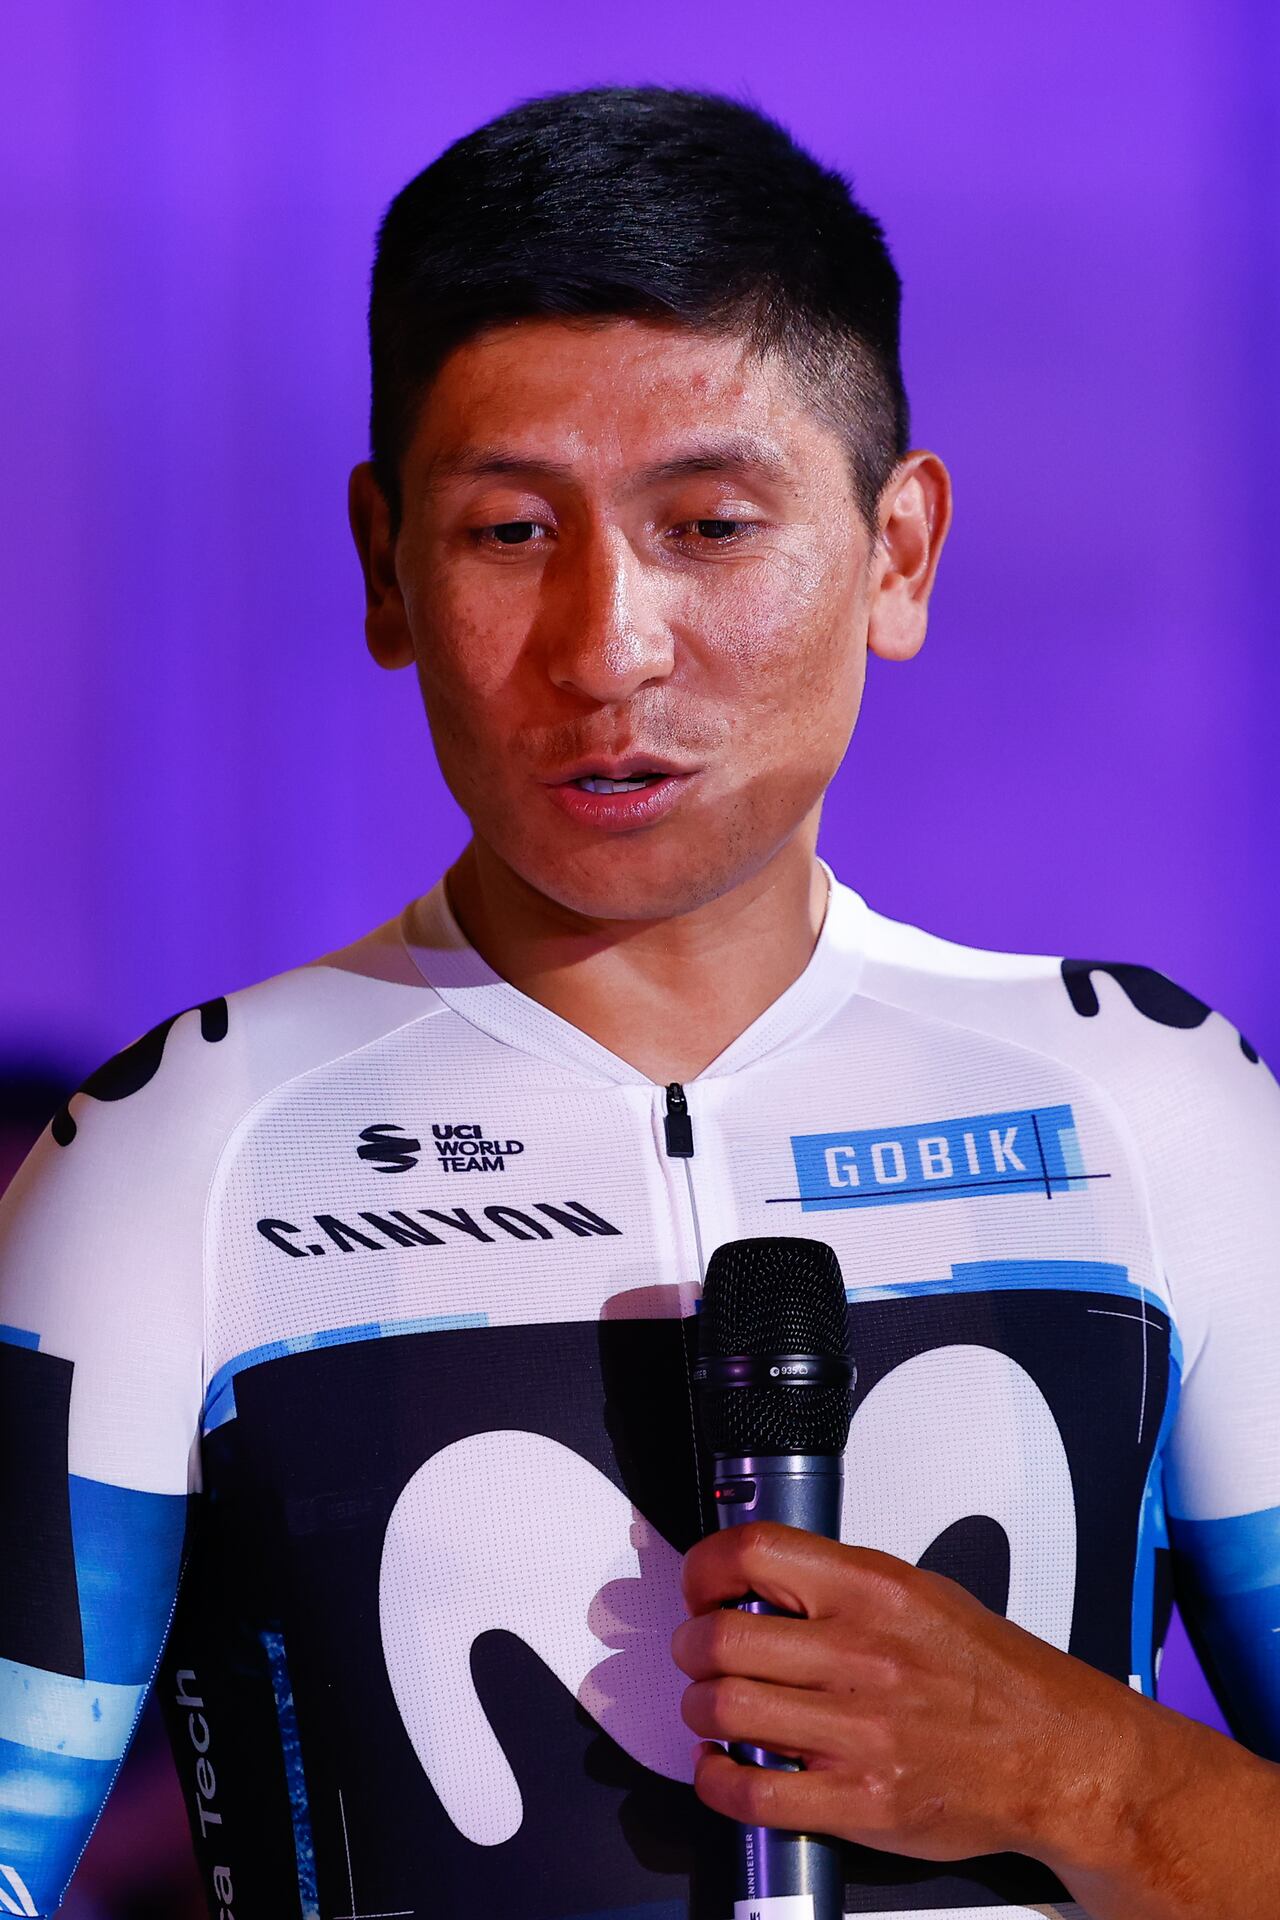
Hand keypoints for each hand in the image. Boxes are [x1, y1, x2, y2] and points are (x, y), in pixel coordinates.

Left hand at [670, 1520, 1138, 1865]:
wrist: (1061, 1756)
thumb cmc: (994, 1675)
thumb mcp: (921, 1592)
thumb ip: (840, 1583)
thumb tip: (763, 1578)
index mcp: (874, 1590)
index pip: (751, 1554)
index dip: (702, 1568)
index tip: (698, 1587)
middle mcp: (861, 1655)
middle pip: (719, 1638)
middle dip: (690, 1648)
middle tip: (697, 1654)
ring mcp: (858, 1732)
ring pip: (722, 1711)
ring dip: (700, 1711)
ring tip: (714, 1708)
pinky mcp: (859, 1801)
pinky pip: (751, 1794)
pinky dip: (717, 1782)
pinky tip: (725, 1768)